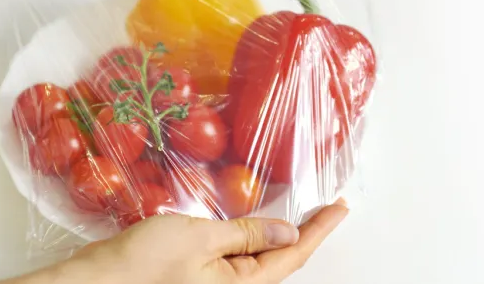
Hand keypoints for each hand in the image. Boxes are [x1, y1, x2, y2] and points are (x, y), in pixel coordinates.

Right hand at [0, 200, 348, 283]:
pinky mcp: (198, 278)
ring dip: (279, 235)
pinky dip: (250, 238)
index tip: (341, 207)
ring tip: (300, 211)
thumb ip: (248, 234)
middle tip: (326, 207)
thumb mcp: (201, 239)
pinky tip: (253, 224)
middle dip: (306, 233)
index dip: (321, 229)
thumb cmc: (143, 265)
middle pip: (281, 261)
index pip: (294, 255)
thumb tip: (287, 231)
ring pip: (259, 260)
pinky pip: (235, 259)